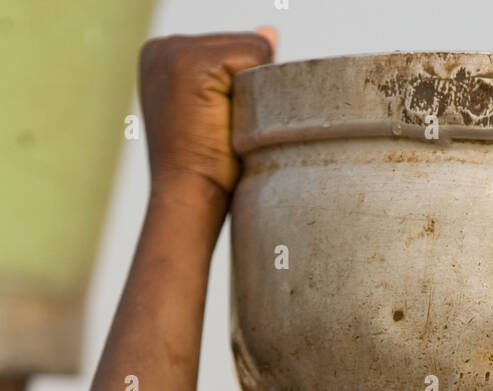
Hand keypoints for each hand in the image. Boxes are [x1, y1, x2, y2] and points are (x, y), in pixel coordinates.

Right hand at [139, 27, 276, 195]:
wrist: (189, 199)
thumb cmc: (208, 169)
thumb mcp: (222, 110)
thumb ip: (240, 68)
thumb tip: (271, 31)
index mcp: (163, 57)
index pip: (229, 49)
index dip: (240, 87)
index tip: (214, 123)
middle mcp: (162, 47)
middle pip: (241, 45)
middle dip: (246, 87)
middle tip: (218, 129)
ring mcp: (172, 50)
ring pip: (250, 49)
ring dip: (251, 90)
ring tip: (221, 125)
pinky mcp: (190, 61)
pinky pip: (255, 54)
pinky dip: (256, 88)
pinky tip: (228, 118)